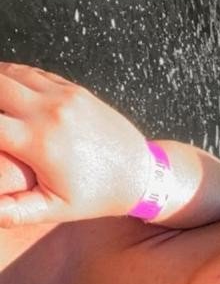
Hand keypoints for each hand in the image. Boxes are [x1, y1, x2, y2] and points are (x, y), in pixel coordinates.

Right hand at [0, 63, 150, 226]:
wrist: (141, 173)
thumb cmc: (96, 197)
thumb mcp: (54, 209)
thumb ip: (13, 210)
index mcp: (39, 142)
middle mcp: (49, 111)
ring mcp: (63, 96)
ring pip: (9, 73)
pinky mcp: (73, 89)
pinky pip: (31, 73)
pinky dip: (9, 76)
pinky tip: (0, 90)